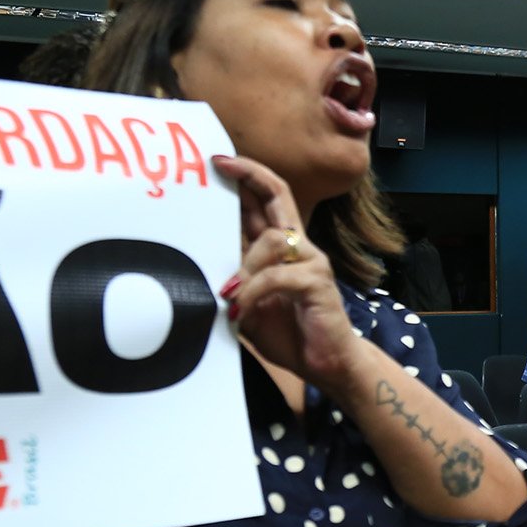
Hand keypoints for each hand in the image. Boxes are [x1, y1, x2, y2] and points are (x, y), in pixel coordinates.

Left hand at [212, 155, 361, 390]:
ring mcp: (311, 262)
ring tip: (228, 294)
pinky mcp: (318, 282)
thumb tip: (199, 270)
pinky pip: (278, 276)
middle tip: (219, 165)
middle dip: (249, 176)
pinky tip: (241, 310)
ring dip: (244, 266)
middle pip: (279, 196)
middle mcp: (298, 247)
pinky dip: (254, 291)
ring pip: (273, 240)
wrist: (327, 364)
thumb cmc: (290, 334)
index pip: (267, 201)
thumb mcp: (249, 305)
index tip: (217, 163)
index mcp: (281, 250)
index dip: (246, 178)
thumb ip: (232, 284)